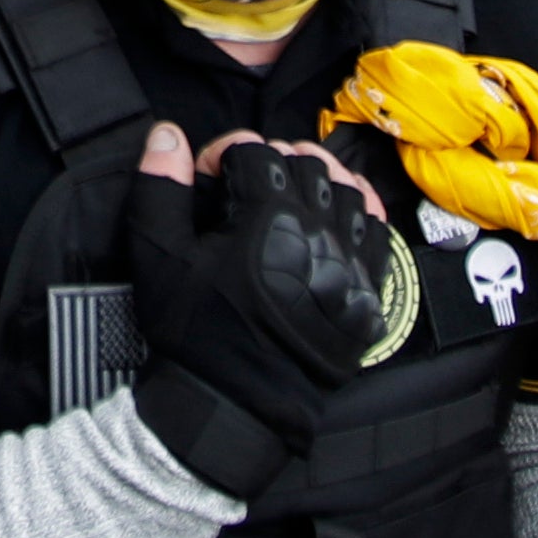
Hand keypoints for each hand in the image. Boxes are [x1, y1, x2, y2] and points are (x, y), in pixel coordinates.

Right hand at [127, 125, 388, 498]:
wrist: (236, 405)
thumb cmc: (196, 330)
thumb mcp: (158, 255)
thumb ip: (160, 186)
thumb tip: (168, 133)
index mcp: (267, 218)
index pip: (256, 149)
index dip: (224, 151)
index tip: (206, 174)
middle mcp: (319, 233)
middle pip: (307, 163)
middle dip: (272, 158)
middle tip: (244, 181)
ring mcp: (350, 264)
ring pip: (349, 191)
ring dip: (319, 180)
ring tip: (291, 193)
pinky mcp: (368, 294)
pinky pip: (379, 235)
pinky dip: (361, 213)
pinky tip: (339, 216)